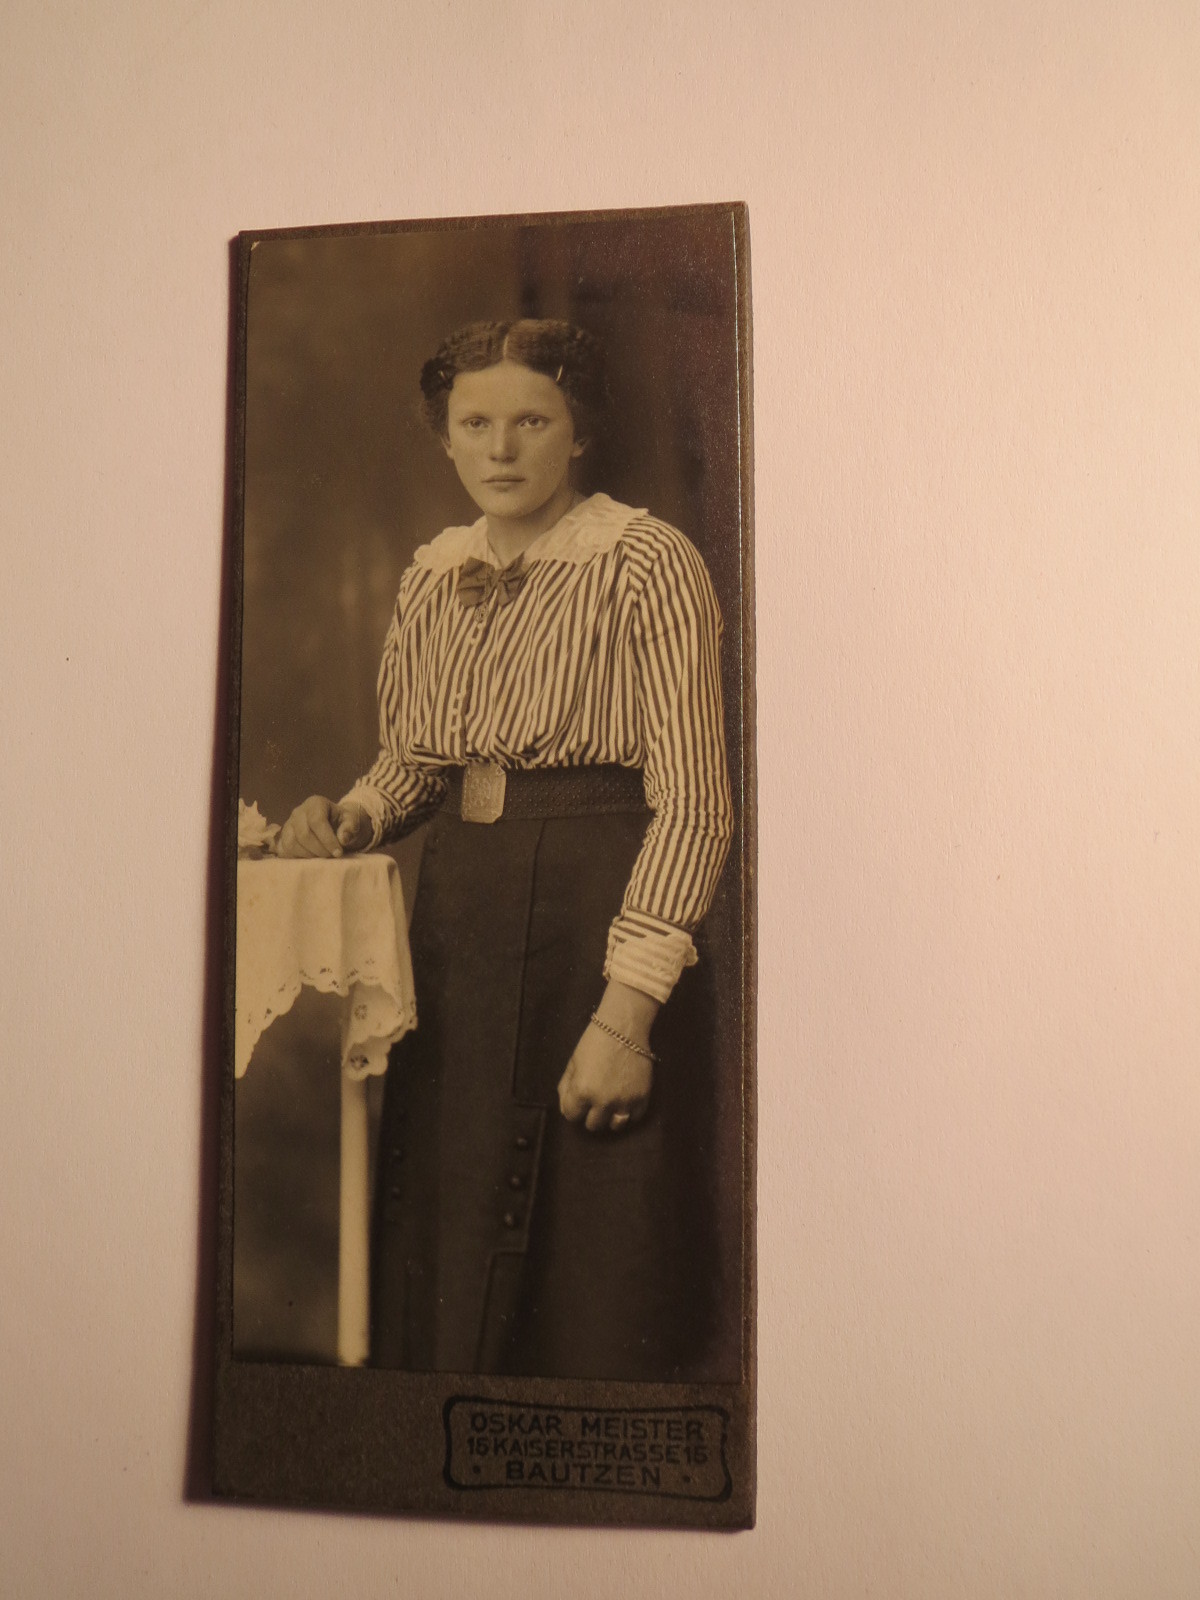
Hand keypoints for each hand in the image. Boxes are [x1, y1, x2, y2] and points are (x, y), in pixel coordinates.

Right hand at [277, 795, 370, 857]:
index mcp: (315, 803)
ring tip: (323, 856)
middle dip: (320, 850)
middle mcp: (298, 812)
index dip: (327, 840)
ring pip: (292, 844)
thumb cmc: (344, 823)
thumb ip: (350, 827)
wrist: (336, 826)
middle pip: (303, 835)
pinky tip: (313, 858)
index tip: (338, 853)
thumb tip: (343, 838)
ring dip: (310, 855)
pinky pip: (286, 851)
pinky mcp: (283, 838)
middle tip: (332, 856)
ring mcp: (288, 825)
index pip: (317, 821)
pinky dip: (299, 858)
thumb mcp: (353, 821)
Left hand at [557, 980, 659, 1133]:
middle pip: (593, 1125)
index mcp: (582, 1091)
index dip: (573, 1108)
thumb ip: (566, 1087)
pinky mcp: (642, 1097)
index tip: (579, 1101)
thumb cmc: (594, 1042)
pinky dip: (630, 1112)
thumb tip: (566, 1107)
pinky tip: (626, 1102)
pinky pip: (635, 1117)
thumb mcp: (573, 1062)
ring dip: (610, 1117)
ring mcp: (624, 1101)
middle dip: (591, 1114)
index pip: (571, 1116)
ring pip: (615, 1126)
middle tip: (595, 1102)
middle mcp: (603, 1101)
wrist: (624, 1028)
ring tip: (611, 1105)